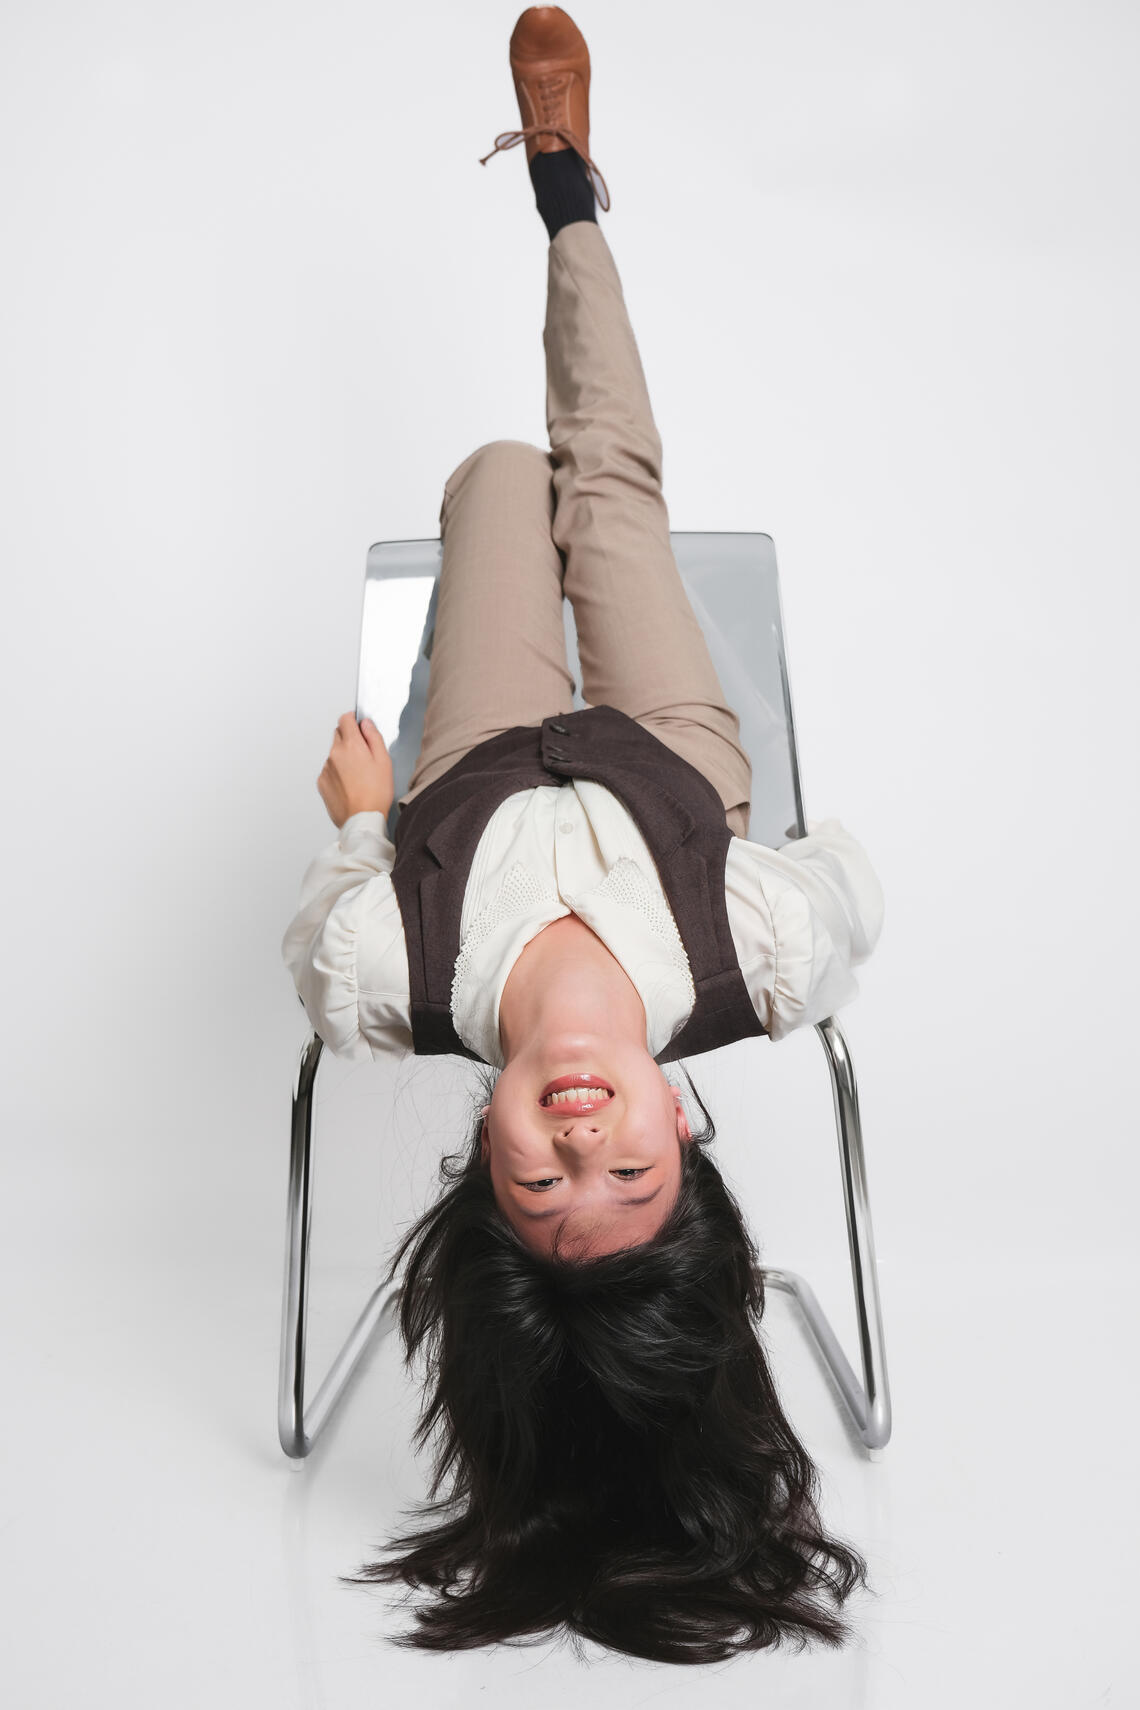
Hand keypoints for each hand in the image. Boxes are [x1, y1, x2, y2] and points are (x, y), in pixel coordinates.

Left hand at [317, 713, 394, 828]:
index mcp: (351, 745)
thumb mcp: (384, 761)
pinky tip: (350, 784)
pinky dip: (338, 773)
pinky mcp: (322, 782)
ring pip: (334, 754)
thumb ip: (373, 737)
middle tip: (364, 755)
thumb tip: (366, 724)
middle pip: (338, 735)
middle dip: (350, 739)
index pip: (345, 719)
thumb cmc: (376, 793)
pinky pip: (329, 770)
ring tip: (359, 775)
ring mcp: (326, 768)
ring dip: (344, 758)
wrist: (361, 819)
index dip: (353, 719)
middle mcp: (334, 754)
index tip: (358, 724)